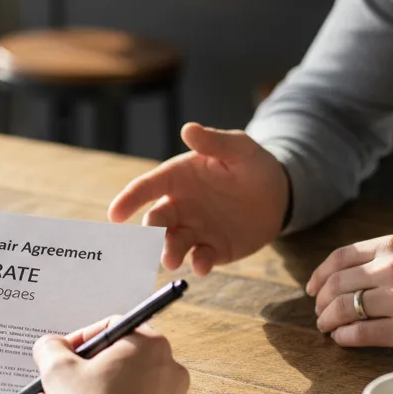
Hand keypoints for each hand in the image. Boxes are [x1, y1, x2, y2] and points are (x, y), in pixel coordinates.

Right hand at [28, 316, 189, 393]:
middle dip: (75, 380)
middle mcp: (170, 372)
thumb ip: (51, 349)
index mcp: (150, 346)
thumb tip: (51, 347)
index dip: (78, 341)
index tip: (60, 358)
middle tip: (49, 393)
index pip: (110, 329)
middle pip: (112, 366)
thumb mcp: (58, 370)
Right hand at [107, 122, 288, 275]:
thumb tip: (187, 129)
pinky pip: (201, 258)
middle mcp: (180, 205)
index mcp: (177, 178)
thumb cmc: (251, 164)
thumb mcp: (238, 148)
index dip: (128, 200)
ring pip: (173, 242)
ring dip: (168, 252)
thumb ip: (213, 141)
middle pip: (156, 220)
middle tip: (150, 239)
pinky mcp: (213, 249)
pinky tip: (203, 264)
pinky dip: (198, 263)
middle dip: (149, 232)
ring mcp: (194, 229)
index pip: (146, 187)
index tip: (114, 216)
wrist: (278, 193)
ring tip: (171, 261)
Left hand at [308, 235, 392, 357]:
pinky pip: (360, 333)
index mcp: (392, 247)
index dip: (319, 275)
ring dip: (328, 320)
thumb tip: (338, 275)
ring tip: (326, 326)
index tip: (312, 289)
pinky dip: (344, 337)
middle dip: (321, 302)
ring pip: (344, 309)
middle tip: (319, 312)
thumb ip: (380, 258)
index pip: (339, 258)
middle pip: (337, 285)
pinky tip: (342, 338)